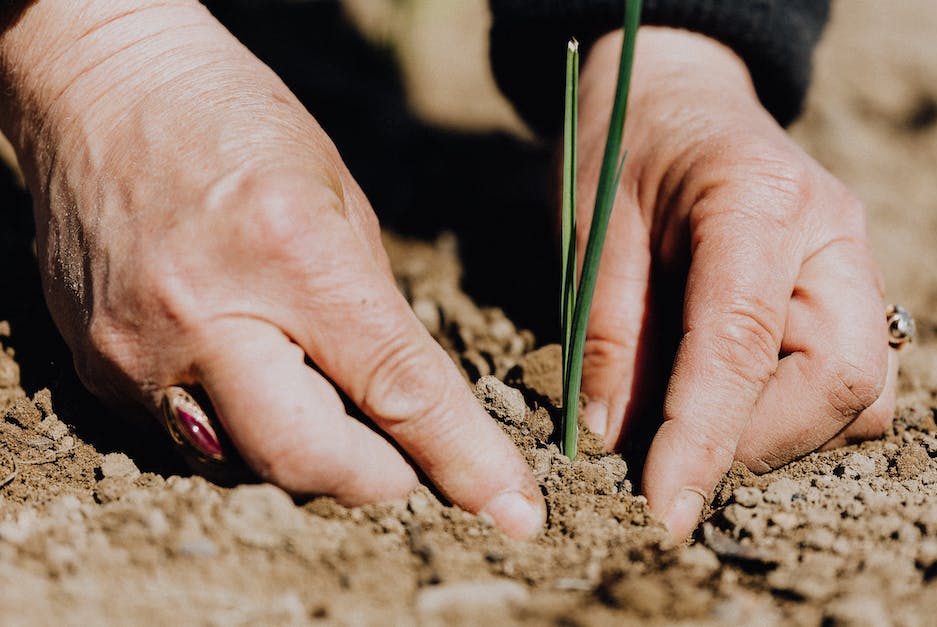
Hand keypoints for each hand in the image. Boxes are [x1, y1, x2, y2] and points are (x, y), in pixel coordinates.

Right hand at [0, 0, 543, 537]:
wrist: (102, 87)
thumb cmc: (237, 123)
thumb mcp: (341, 200)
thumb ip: (376, 313)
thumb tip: (412, 408)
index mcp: (290, 253)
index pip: (395, 388)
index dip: (462, 460)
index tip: (512, 512)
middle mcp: (204, 314)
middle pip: (309, 461)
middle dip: (378, 479)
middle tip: (406, 460)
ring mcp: (137, 350)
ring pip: (248, 464)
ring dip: (308, 453)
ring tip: (320, 390)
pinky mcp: (95, 369)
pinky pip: (189, 440)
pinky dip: (242, 426)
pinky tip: (250, 368)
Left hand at [575, 28, 897, 541]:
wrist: (680, 93)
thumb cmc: (626, 145)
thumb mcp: (591, 224)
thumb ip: (605, 329)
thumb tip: (614, 440)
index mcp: (759, 199)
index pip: (744, 343)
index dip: (704, 438)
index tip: (664, 510)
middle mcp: (833, 234)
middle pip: (843, 380)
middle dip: (758, 443)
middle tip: (673, 457)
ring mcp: (857, 263)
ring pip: (862, 394)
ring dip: (782, 434)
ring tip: (697, 421)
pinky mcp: (855, 293)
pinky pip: (855, 382)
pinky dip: (796, 413)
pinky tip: (732, 395)